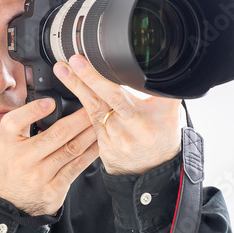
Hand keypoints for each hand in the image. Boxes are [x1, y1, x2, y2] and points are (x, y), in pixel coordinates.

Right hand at [0, 97, 99, 216]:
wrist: (6, 205)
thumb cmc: (9, 167)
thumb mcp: (4, 143)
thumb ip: (22, 122)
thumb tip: (49, 104)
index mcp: (7, 144)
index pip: (15, 121)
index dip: (34, 109)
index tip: (51, 102)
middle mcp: (22, 160)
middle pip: (57, 134)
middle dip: (80, 118)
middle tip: (94, 105)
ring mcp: (40, 176)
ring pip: (72, 149)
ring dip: (90, 133)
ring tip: (102, 121)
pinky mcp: (54, 190)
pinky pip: (77, 167)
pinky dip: (90, 153)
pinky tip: (99, 143)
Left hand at [53, 54, 181, 175]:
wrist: (156, 169)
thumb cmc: (163, 136)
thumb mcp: (171, 112)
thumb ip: (164, 90)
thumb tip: (163, 67)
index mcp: (140, 119)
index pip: (115, 95)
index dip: (96, 79)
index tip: (80, 63)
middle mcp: (123, 132)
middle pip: (97, 101)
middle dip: (79, 80)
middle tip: (65, 64)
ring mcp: (110, 142)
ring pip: (91, 111)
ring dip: (76, 89)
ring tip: (63, 71)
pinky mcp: (101, 149)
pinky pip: (90, 125)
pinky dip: (80, 109)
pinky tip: (73, 91)